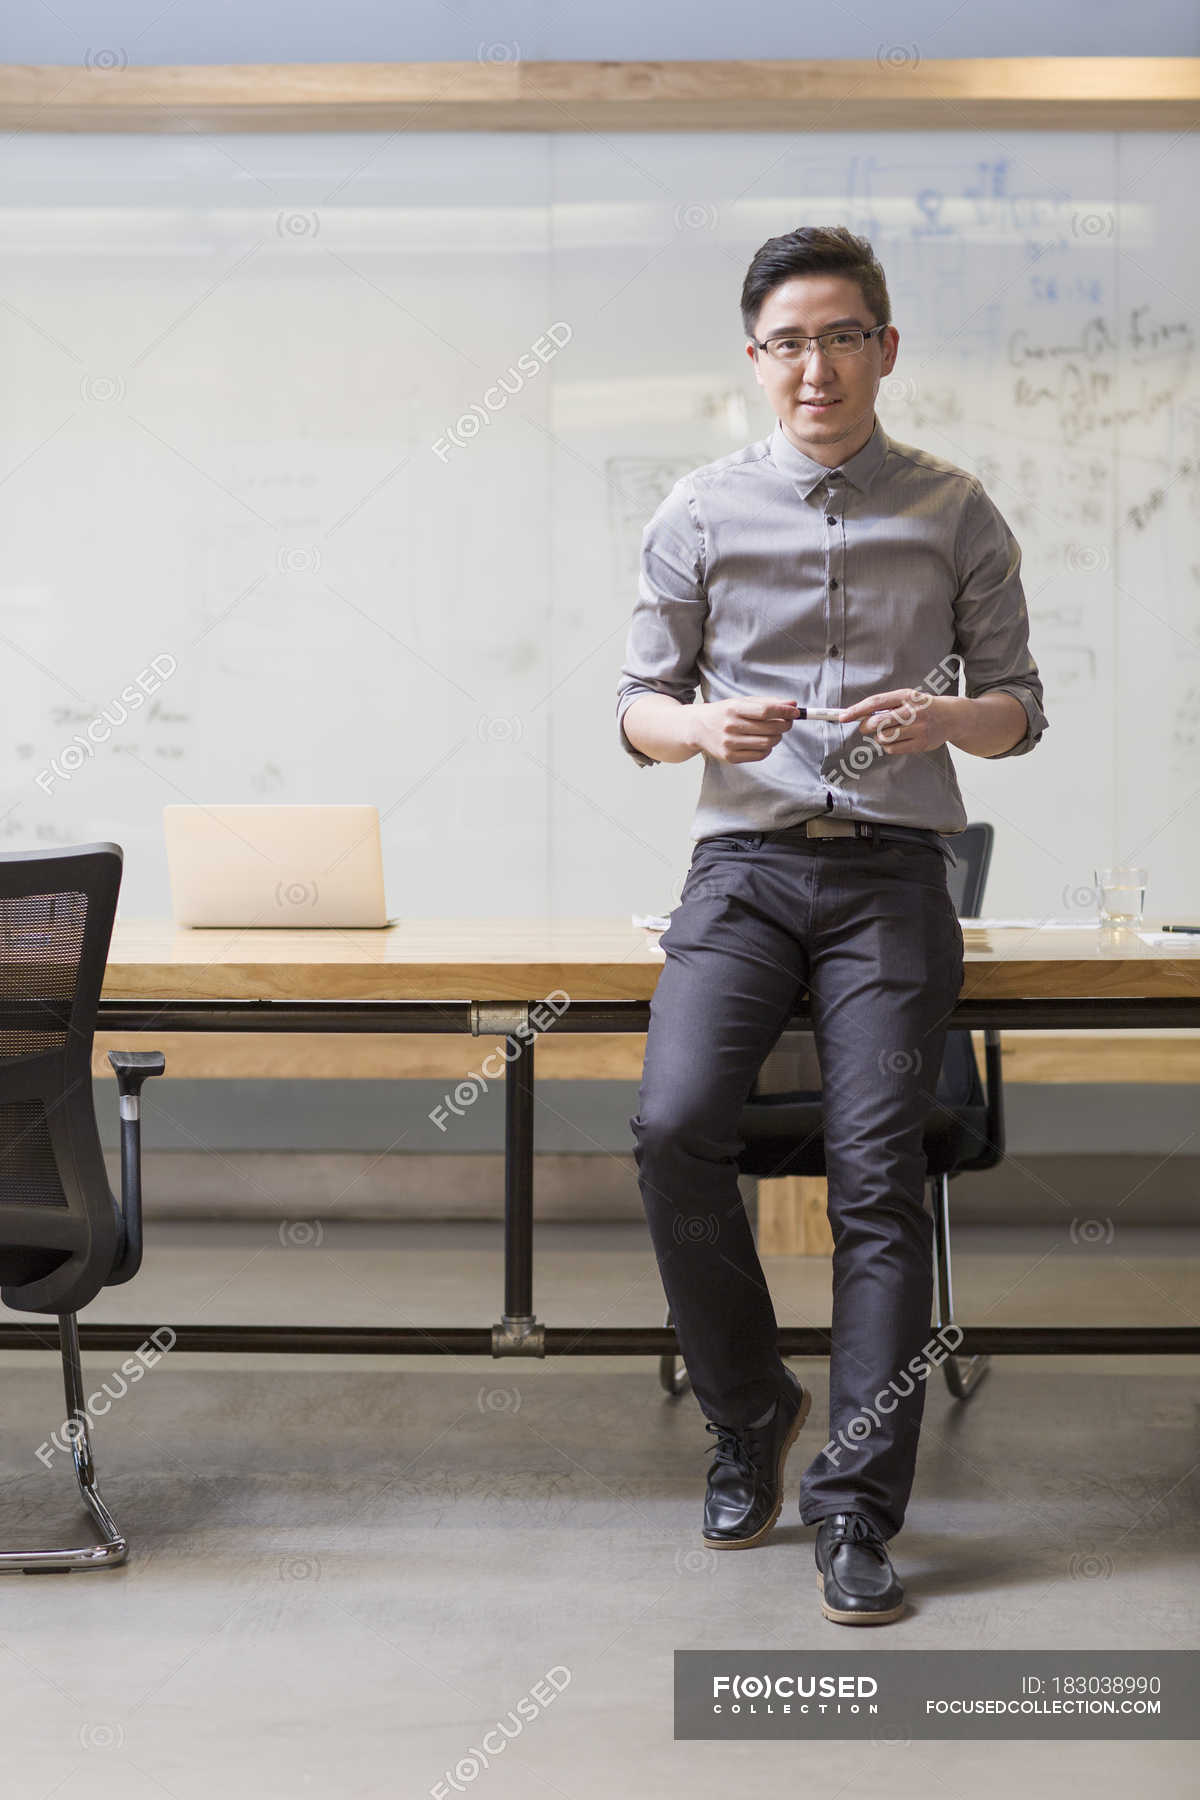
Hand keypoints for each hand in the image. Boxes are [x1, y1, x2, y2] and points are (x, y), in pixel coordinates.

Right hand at [689, 696, 799, 763]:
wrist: (697, 728)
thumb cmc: (723, 713)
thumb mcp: (741, 702)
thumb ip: (767, 702)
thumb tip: (793, 704)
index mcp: (733, 708)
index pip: (765, 711)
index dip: (784, 712)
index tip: (796, 712)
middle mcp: (730, 726)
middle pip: (770, 728)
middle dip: (785, 724)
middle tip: (787, 722)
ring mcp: (730, 743)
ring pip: (768, 743)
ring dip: (777, 737)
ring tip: (774, 732)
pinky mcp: (730, 757)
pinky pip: (760, 755)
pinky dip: (768, 748)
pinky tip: (763, 742)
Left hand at [836, 688, 951, 754]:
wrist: (953, 717)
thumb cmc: (922, 707)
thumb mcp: (907, 699)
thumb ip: (886, 705)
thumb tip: (857, 715)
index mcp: (907, 696)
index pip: (876, 702)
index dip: (857, 710)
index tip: (842, 717)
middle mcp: (913, 711)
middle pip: (878, 722)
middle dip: (866, 726)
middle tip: (866, 727)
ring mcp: (919, 728)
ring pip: (884, 737)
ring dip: (879, 737)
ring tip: (888, 732)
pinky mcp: (921, 743)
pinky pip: (893, 748)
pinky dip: (888, 746)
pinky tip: (896, 740)